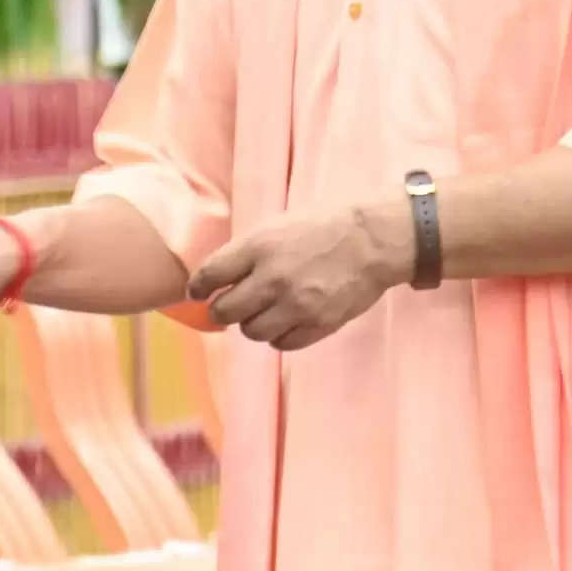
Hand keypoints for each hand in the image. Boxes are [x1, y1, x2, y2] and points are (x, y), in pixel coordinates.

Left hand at [191, 197, 403, 350]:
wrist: (373, 240)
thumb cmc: (321, 228)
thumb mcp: (275, 226)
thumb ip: (243, 253)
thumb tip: (212, 281)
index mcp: (259, 247)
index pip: (208, 277)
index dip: (197, 288)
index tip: (198, 293)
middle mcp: (273, 278)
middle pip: (224, 311)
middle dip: (222, 309)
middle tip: (231, 304)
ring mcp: (297, 305)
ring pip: (251, 332)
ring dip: (252, 323)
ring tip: (265, 310)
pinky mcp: (319, 324)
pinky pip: (281, 344)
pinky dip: (279, 336)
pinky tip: (286, 320)